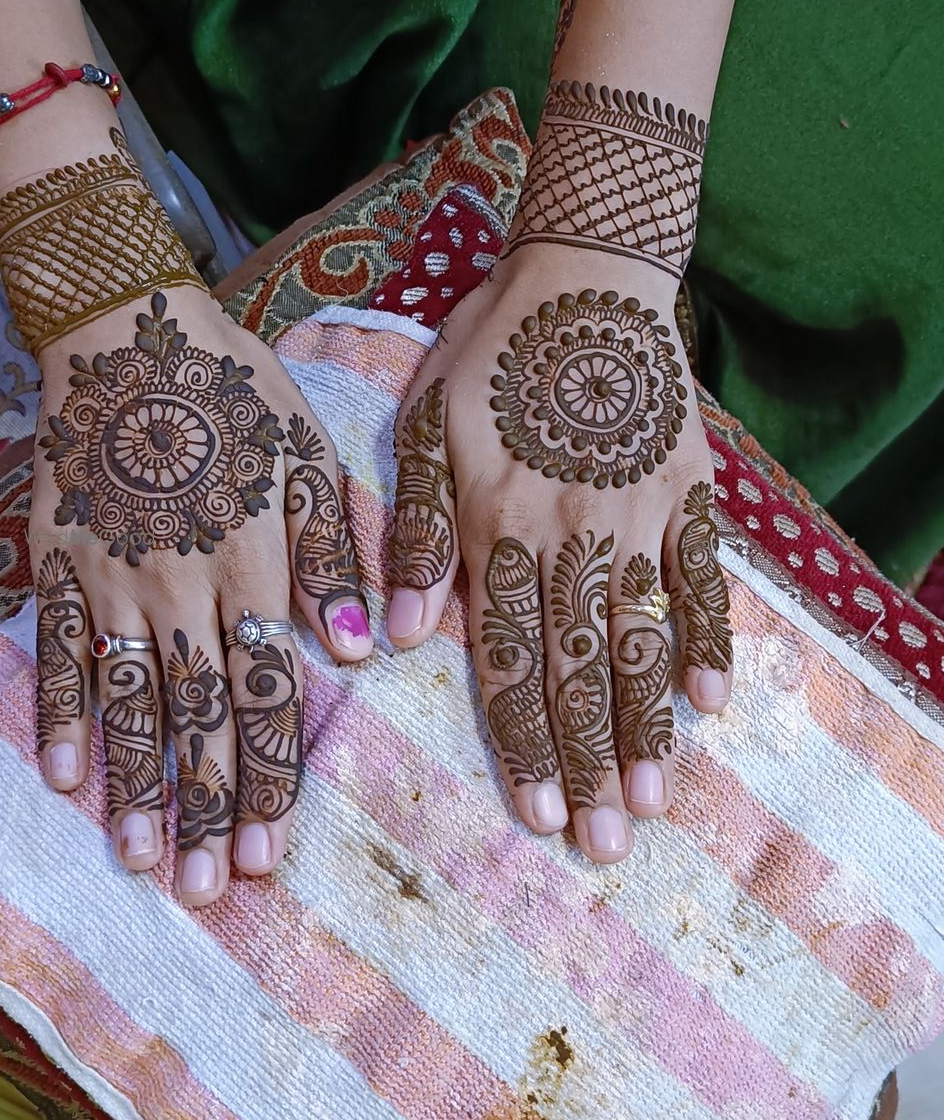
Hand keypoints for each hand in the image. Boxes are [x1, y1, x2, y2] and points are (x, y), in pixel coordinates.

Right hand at [31, 285, 371, 903]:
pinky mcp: (58, 561)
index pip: (264, 696)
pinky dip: (63, 713)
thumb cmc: (234, 393)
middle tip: (203, 890)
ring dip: (134, 786)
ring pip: (129, 699)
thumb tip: (365, 654)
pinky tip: (66, 776)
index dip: (264, 780)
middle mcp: (182, 588)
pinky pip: (60, 650)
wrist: (128, 333)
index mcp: (253, 567)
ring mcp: (112, 579)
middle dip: (202, 810)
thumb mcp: (308, 460)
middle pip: (196, 718)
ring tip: (138, 858)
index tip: (263, 856)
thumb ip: (335, 559)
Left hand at [385, 243, 731, 863]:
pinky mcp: (690, 492)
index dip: (525, 743)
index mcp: (500, 527)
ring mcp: (641, 519)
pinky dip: (708, 643)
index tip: (536, 816)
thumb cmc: (490, 349)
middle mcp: (574, 537)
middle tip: (604, 846)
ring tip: (651, 801)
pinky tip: (710, 704)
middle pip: (581, 671)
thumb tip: (410, 635)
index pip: (512, 661)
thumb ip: (419, 533)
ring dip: (646, 728)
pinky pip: (704, 582)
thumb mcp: (426, 426)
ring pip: (643, 642)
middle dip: (588, 765)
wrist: (588, 273)